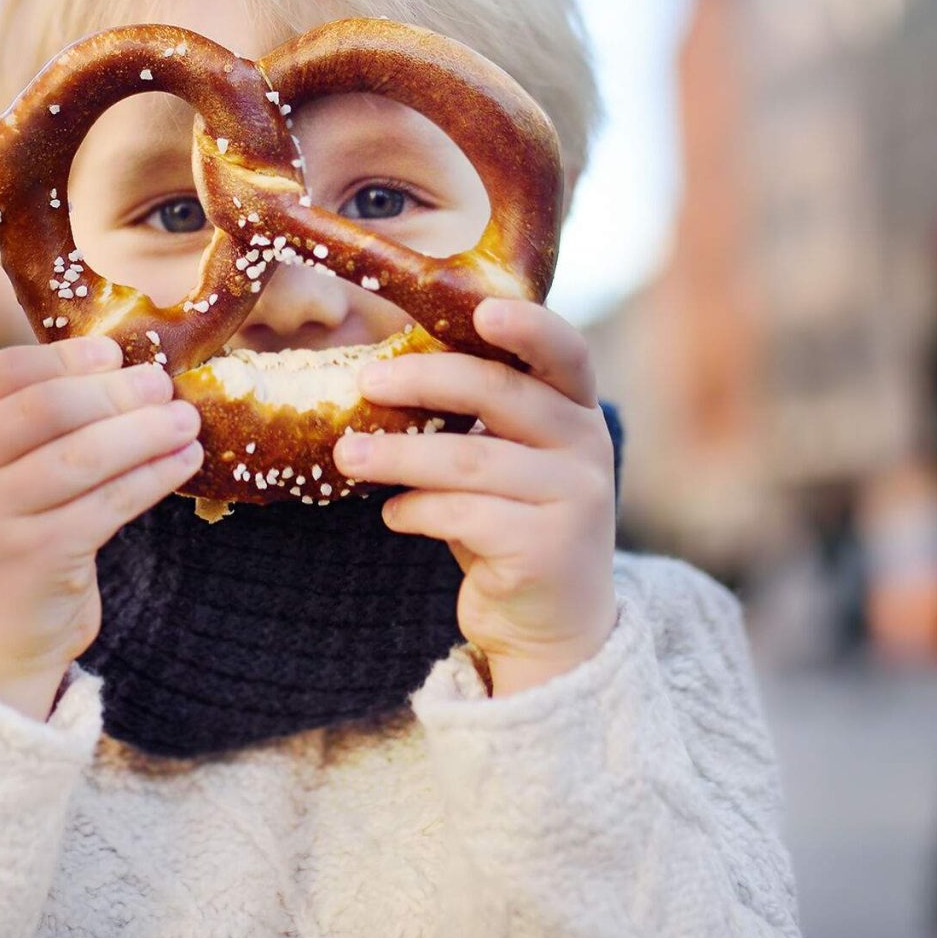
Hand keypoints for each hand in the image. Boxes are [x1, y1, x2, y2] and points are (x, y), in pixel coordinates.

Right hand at [0, 336, 203, 719]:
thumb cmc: (9, 535)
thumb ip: (34, 423)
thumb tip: (125, 366)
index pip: (1, 374)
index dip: (63, 358)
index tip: (112, 352)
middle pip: (45, 409)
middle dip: (114, 392)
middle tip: (162, 384)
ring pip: (82, 457)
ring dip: (145, 432)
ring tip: (186, 422)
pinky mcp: (34, 560)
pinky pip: (108, 505)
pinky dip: (153, 477)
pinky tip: (183, 463)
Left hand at [332, 297, 616, 696]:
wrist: (552, 627)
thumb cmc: (511, 523)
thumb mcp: (504, 461)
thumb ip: (475, 419)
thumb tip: (382, 375)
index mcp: (578, 410)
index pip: (565, 352)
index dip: (528, 325)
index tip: (482, 310)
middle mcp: (588, 446)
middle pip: (500, 394)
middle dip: (424, 381)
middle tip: (365, 382)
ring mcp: (575, 499)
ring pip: (469, 459)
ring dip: (398, 455)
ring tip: (348, 456)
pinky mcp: (547, 550)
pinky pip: (462, 515)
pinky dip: (415, 510)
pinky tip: (394, 515)